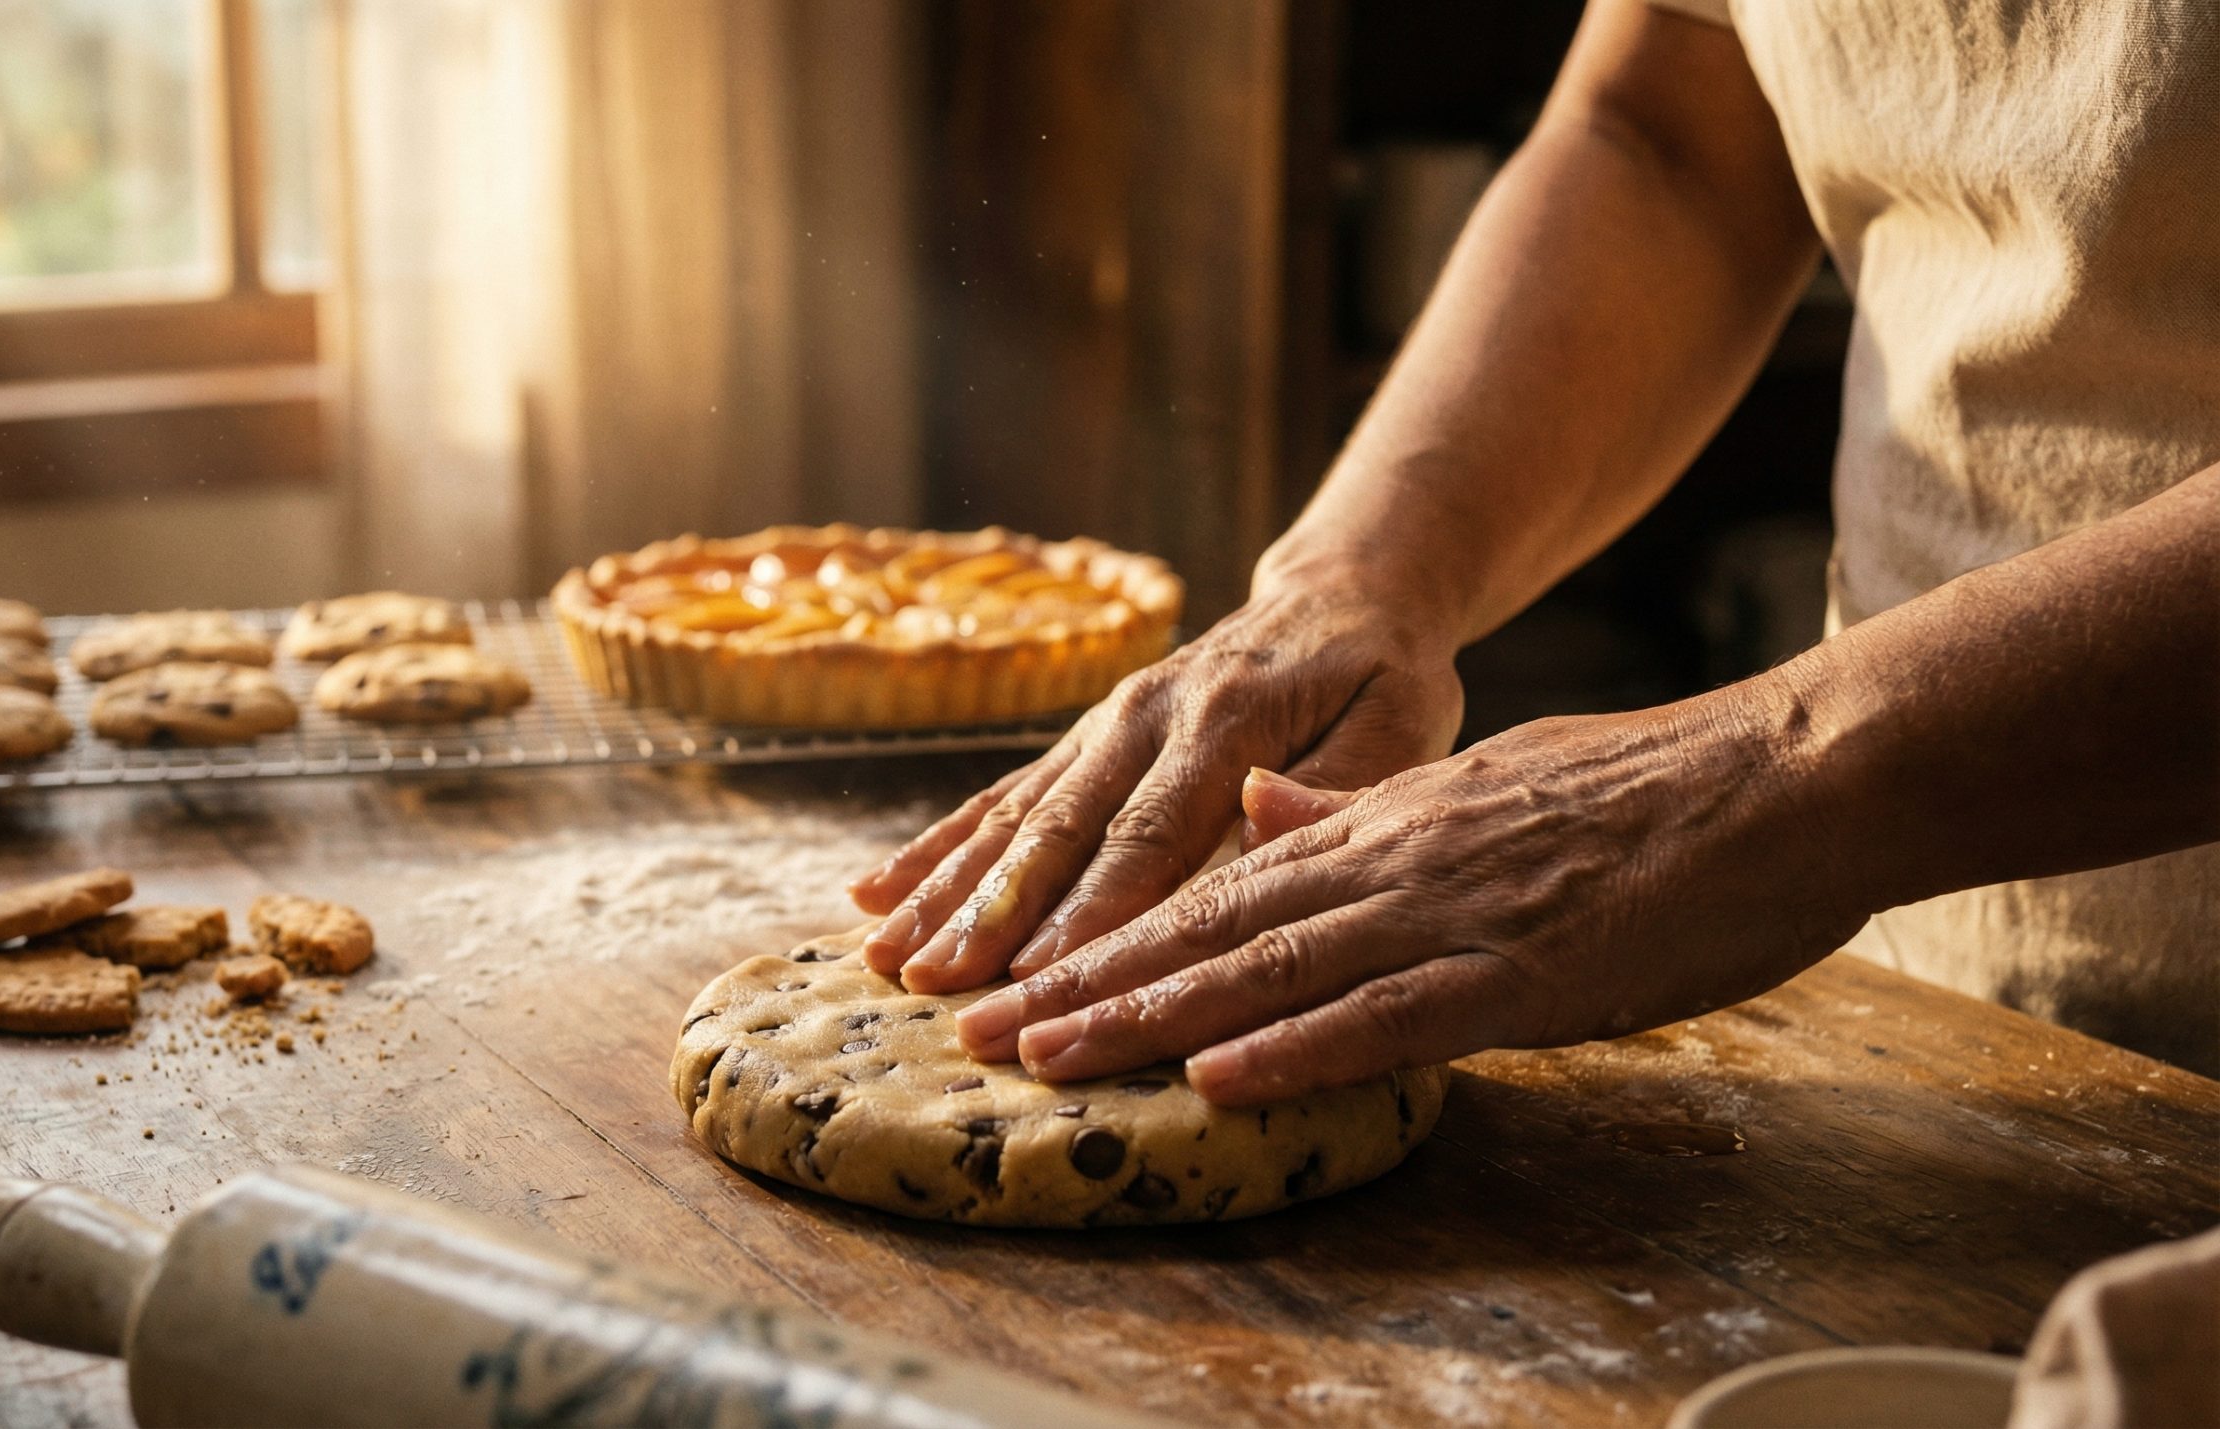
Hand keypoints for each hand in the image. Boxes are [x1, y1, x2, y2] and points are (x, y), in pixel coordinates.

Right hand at [848, 563, 1464, 995]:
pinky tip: (873, 893)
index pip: (1151, 833)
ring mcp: (1102, 725)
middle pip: (1059, 830)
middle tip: (937, 983)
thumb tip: (1261, 816)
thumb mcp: (1400, 720)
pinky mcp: (1080, 739)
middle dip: (992, 913)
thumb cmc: (1382, 677)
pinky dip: (936, 846)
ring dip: (946, 889)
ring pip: (1012, 816)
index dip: (1093, 908)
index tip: (1043, 976)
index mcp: (1226, 720)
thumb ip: (1338, 779)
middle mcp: (1146, 716)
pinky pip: (998, 797)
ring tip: (884, 955)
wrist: (1339, 597)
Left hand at [950, 695, 1864, 1104]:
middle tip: (978, 1029)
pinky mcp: (1524, 968)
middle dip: (1088, 982)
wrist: (1787, 772)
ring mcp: (1452, 912)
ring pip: (1272, 968)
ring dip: (1152, 1016)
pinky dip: (1302, 1048)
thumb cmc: (1651, 792)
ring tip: (1049, 1057)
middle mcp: (1392, 861)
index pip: (1216, 885)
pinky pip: (1392, 1015)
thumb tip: (1260, 813)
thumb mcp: (1482, 782)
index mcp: (1384, 823)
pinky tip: (1222, 1078)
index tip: (1022, 973)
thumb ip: (1363, 808)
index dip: (1111, 932)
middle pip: (1209, 927)